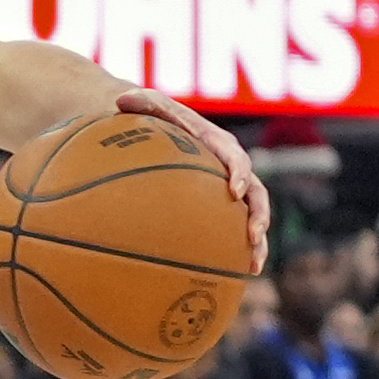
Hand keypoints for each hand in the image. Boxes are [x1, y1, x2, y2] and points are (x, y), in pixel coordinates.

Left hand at [115, 89, 268, 272]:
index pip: (234, 157)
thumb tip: (120, 100)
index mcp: (216, 143)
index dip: (237, 172)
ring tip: (252, 267)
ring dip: (257, 241)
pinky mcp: (219, 206)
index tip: (233, 191)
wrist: (156, 126)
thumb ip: (139, 102)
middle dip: (259, 214)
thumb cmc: (149, 115)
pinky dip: (234, 251)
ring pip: (251, 216)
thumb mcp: (145, 104)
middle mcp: (229, 167)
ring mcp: (227, 189)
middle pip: (255, 191)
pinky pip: (231, 230)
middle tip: (253, 235)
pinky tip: (227, 278)